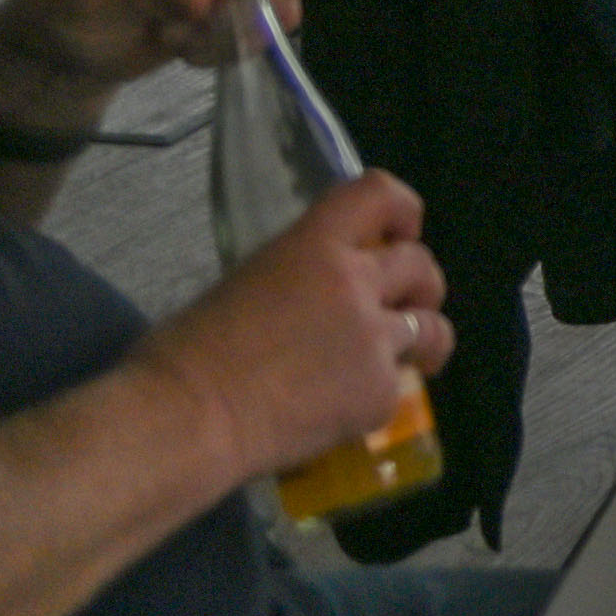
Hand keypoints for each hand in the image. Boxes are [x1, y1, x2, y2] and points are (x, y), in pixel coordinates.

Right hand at [145, 170, 449, 480]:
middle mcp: (356, 282)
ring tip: (407, 358)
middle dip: (419, 285)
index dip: (402, 210)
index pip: (380, 195)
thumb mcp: (243, 285)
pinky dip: (378, 395)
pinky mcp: (380, 392)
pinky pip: (398, 385)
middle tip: (402, 306)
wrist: (186, 420)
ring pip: (431, 327)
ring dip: (421, 338)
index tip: (400, 232)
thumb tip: (307, 297)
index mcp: (314, 245)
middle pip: (420, 264)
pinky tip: (345, 411)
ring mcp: (374, 337)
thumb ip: (294, 277)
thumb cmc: (184, 355)